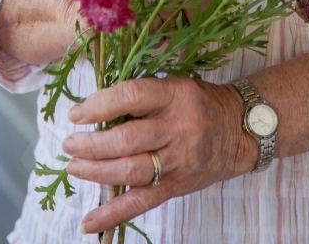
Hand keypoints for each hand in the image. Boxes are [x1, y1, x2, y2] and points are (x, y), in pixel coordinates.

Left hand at [62, 76, 257, 234]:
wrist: (239, 130)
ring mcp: (177, 160)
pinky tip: (88, 221)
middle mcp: (176, 128)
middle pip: (127, 139)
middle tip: (68, 143)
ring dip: (96, 171)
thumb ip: (142, 97)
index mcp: (174, 96)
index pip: (131, 96)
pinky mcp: (176, 186)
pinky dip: (112, 214)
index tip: (76, 113)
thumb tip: (96, 108)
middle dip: (92, 144)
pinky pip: (142, 202)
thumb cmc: (200, 102)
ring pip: (131, 171)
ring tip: (74, 166)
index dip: (99, 104)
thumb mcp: (175, 86)